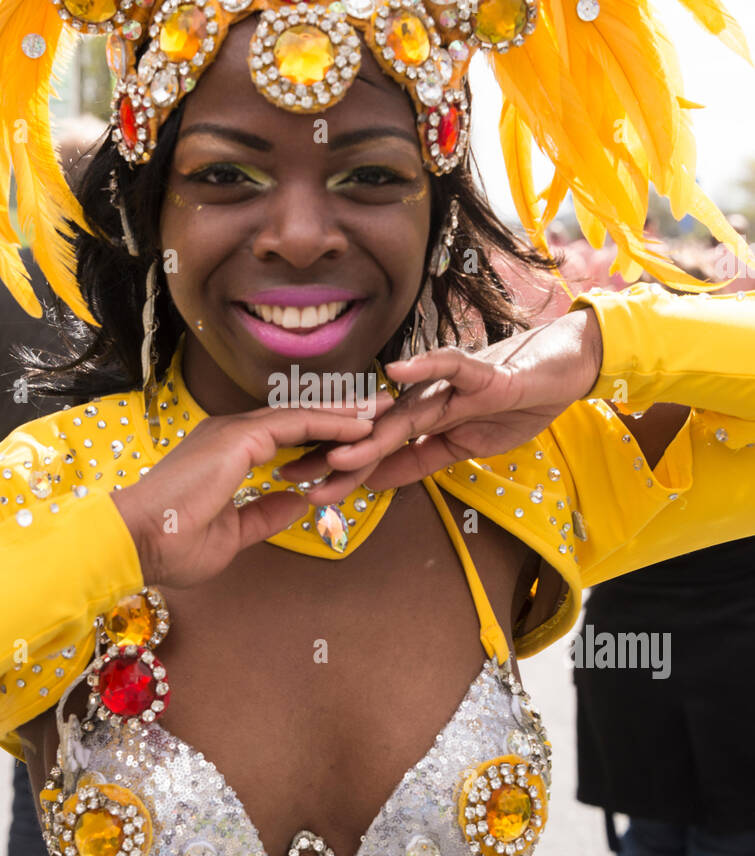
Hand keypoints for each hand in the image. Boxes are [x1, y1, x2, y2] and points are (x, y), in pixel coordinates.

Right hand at [109, 395, 392, 588]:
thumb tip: (300, 501)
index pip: (284, 436)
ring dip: (345, 412)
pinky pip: (297, 424)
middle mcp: (229, 433)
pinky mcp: (239, 437)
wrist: (136, 540)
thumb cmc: (171, 544)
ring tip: (382, 411)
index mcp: (225, 453)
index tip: (353, 436)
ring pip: (302, 414)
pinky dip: (331, 422)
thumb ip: (265, 515)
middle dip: (341, 413)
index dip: (321, 434)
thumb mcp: (232, 534)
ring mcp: (233, 430)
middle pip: (297, 416)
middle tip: (379, 410)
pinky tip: (361, 426)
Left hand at [280, 307, 603, 502]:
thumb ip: (419, 461)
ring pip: (403, 407)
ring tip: (335, 448)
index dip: (337, 470)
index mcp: (421, 420)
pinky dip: (425, 367)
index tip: (298, 489)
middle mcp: (427, 399)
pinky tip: (395, 371)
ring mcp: (452, 386)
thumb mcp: (464, 447)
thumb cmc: (514, 404)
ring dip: (369, 427)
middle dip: (334, 456)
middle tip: (293, 476)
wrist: (564, 370)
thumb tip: (372, 481)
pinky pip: (452, 366)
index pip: (373, 450)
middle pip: (375, 432)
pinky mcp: (485, 372)